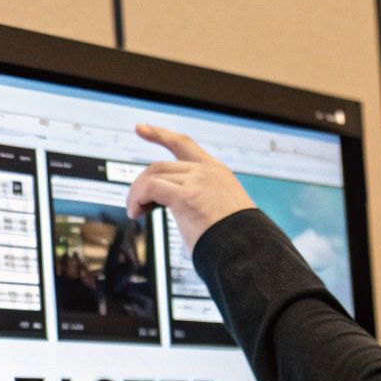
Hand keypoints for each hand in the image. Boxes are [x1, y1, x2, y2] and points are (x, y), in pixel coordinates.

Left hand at [125, 124, 256, 251]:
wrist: (246, 252)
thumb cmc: (234, 241)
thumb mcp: (220, 211)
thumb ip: (198, 201)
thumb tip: (175, 211)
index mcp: (217, 173)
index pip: (184, 144)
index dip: (160, 135)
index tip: (141, 128)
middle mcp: (208, 172)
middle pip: (161, 165)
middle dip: (141, 183)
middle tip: (134, 203)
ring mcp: (199, 181)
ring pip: (153, 175)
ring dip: (137, 193)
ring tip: (135, 211)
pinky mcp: (187, 195)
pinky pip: (151, 188)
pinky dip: (138, 199)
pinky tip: (137, 212)